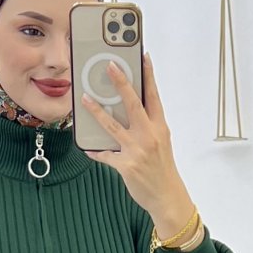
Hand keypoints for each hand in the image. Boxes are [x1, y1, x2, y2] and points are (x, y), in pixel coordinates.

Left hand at [81, 53, 190, 226]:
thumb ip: (148, 125)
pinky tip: (88, 148)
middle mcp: (149, 135)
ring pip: (112, 125)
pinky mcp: (126, 165)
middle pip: (133, 103)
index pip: (154, 96)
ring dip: (97, 111)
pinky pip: (105, 154)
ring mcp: (137, 150)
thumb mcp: (162, 142)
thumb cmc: (162, 168)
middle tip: (110, 66)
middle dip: (121, 82)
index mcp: (160, 127)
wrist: (167, 196)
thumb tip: (131, 110)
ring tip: (85, 99)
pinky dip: (96, 151)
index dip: (148, 75)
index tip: (143, 56)